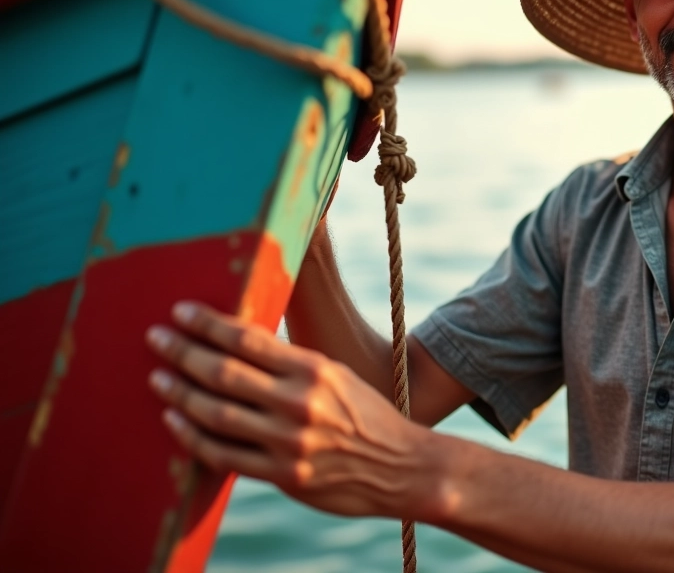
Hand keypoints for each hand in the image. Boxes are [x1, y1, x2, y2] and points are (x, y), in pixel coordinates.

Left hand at [146, 301, 436, 518]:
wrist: (402, 467)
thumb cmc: (366, 416)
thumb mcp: (337, 377)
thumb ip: (292, 366)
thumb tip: (240, 346)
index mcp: (314, 370)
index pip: (249, 339)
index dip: (209, 324)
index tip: (181, 312)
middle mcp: (299, 403)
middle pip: (224, 373)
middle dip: (183, 352)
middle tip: (156, 338)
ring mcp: (289, 442)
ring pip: (217, 414)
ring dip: (180, 394)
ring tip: (158, 377)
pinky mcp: (283, 476)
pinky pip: (224, 455)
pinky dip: (193, 437)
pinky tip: (175, 422)